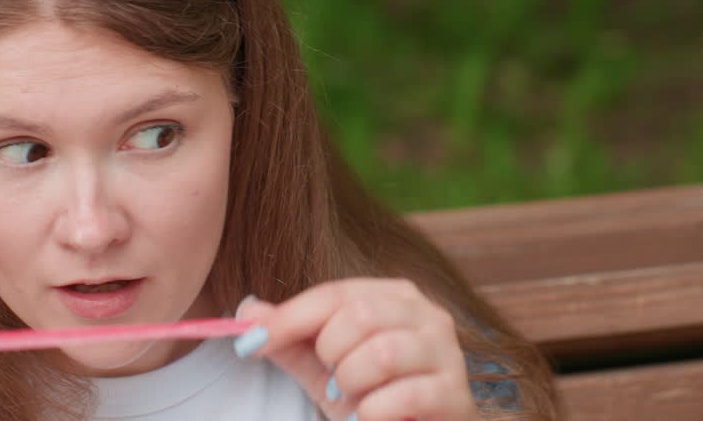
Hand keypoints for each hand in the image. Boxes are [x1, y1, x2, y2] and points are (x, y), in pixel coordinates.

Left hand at [234, 279, 476, 420]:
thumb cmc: (371, 395)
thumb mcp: (322, 367)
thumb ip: (288, 339)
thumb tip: (246, 312)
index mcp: (393, 296)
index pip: (334, 294)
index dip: (289, 318)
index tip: (253, 341)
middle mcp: (427, 314)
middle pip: (358, 316)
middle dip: (330, 354)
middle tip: (333, 378)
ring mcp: (447, 352)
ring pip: (381, 353)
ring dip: (352, 383)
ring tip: (354, 397)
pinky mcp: (456, 394)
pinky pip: (403, 396)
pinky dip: (373, 412)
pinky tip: (371, 416)